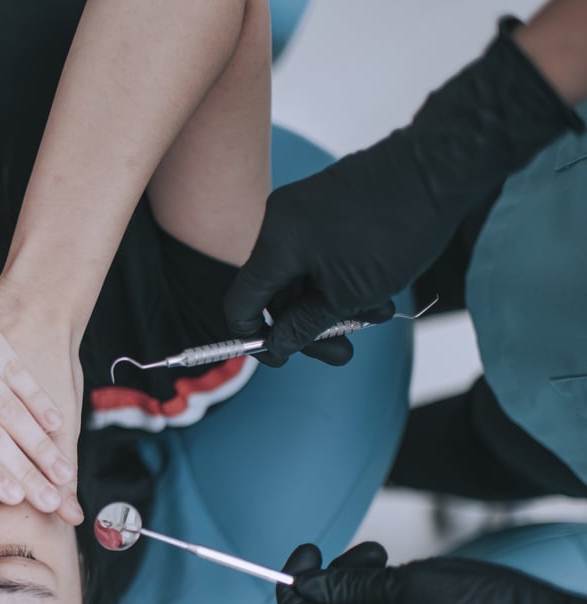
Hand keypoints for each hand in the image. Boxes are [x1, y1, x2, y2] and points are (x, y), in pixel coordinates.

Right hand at [225, 17, 581, 364]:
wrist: (439, 168)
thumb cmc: (396, 230)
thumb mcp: (349, 295)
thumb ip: (305, 325)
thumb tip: (279, 344)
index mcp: (276, 244)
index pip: (241, 302)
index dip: (255, 337)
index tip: (281, 357)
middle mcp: (280, 221)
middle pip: (276, 291)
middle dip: (308, 326)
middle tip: (340, 352)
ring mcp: (302, 208)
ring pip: (303, 274)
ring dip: (333, 304)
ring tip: (376, 316)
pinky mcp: (325, 202)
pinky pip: (318, 252)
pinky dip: (340, 278)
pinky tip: (377, 292)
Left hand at [277, 542, 586, 603]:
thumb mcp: (416, 584)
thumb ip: (353, 585)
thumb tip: (305, 584)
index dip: (294, 582)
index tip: (306, 549)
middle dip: (340, 578)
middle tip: (375, 551)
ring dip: (367, 587)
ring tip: (402, 564)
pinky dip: (391, 603)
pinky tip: (420, 586)